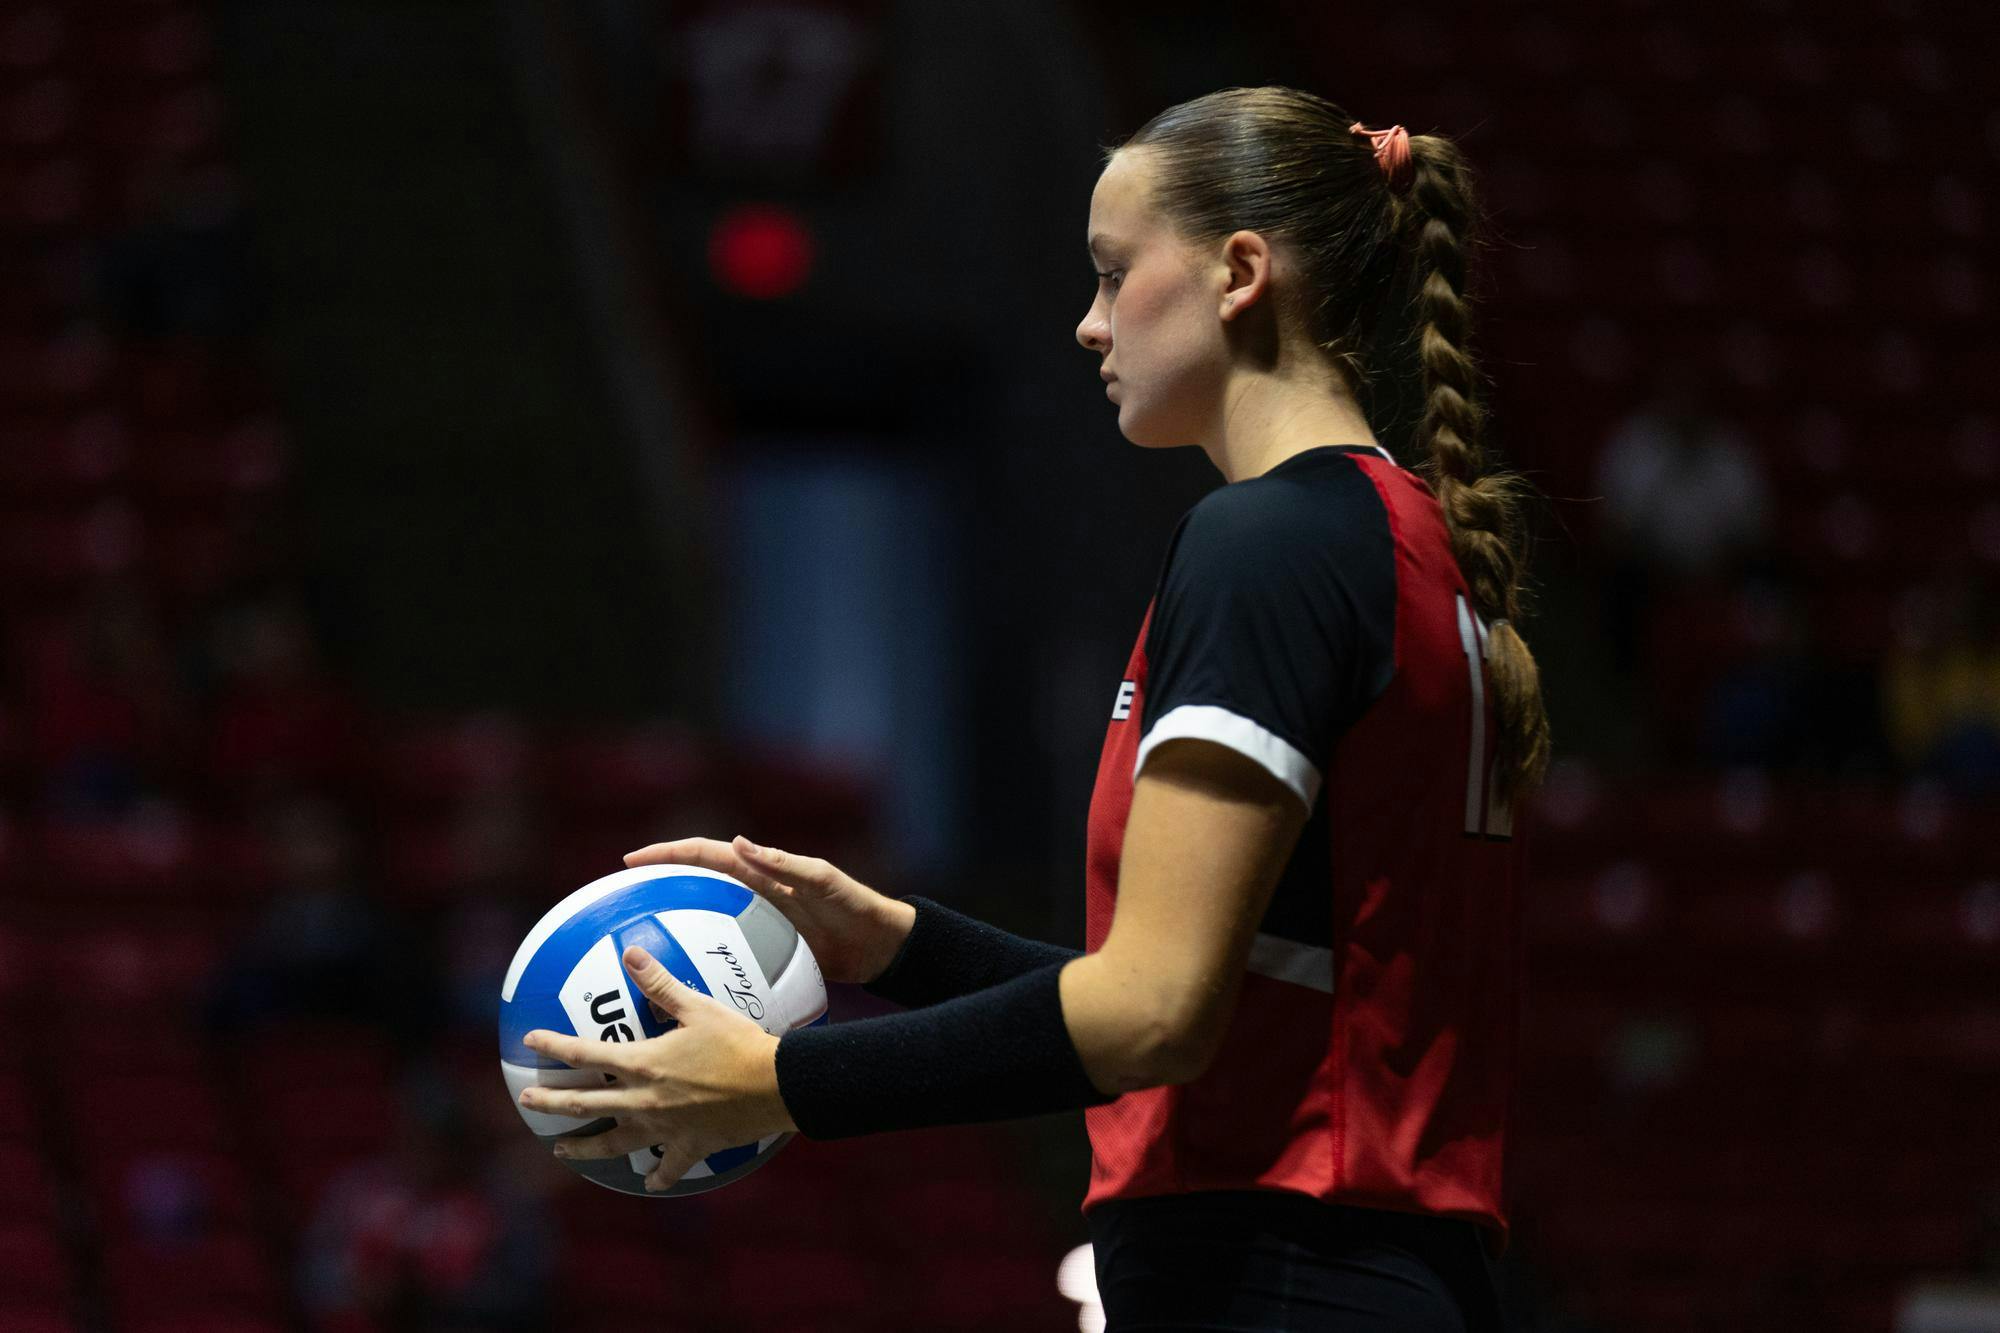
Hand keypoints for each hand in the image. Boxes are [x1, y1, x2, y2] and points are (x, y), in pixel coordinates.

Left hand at [518, 944, 798, 1190]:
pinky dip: (657, 1176)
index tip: (530, 1040)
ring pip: (613, 1143)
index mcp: (643, 1064)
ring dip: (584, 1147)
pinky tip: (650, 1181)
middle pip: (584, 1105)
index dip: (554, 1046)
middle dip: (550, 1103)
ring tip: (562, 1150)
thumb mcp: (699, 1008)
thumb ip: (661, 985)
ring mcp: (664, 1129)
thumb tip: (631, 953)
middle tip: (525, 1102)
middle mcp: (644, 1100)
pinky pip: (667, 1168)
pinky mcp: (689, 1147)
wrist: (775, 1086)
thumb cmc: (738, 1043)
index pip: (585, 1055)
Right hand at [622, 835, 915, 986]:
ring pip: (704, 921)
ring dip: (674, 927)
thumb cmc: (856, 907)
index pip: (705, 854)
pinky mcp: (765, 949)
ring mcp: (756, 922)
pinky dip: (704, 961)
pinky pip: (725, 953)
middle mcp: (753, 893)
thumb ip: (784, 863)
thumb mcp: (822, 882)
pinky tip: (686, 984)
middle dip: (658, 886)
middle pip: (695, 884)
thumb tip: (740, 841)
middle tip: (621, 901)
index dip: (667, 854)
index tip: (630, 861)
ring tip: (639, 945)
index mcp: (762, 871)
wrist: (881, 947)